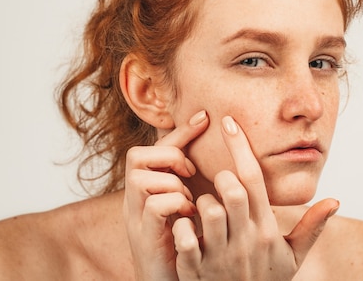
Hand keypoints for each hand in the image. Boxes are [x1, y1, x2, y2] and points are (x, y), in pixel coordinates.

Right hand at [123, 110, 208, 280]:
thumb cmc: (186, 246)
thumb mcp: (190, 209)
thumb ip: (197, 184)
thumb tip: (226, 158)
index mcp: (149, 189)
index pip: (157, 148)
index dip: (180, 131)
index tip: (206, 117)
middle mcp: (136, 200)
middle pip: (137, 155)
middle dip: (169, 157)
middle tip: (190, 172)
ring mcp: (137, 217)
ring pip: (141, 177)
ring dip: (172, 183)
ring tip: (191, 200)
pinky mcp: (144, 236)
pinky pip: (155, 204)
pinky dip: (176, 204)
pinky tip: (189, 216)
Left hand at [171, 115, 338, 279]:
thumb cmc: (267, 280)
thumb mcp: (293, 258)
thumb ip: (311, 227)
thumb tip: (336, 201)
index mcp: (266, 230)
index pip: (253, 179)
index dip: (240, 146)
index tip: (228, 123)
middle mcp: (244, 239)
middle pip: (232, 190)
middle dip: (222, 176)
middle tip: (220, 180)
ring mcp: (220, 255)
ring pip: (207, 210)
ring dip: (201, 202)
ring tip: (204, 208)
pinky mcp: (196, 270)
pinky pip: (184, 238)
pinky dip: (181, 227)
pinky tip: (185, 226)